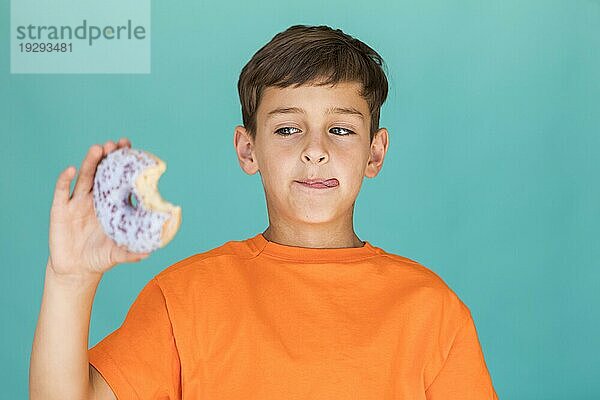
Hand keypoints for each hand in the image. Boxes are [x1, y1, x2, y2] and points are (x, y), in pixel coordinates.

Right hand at [48, 138, 149, 279]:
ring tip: (98, 149)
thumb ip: (131, 252)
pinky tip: (71, 170)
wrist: (76, 270)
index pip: (118, 178)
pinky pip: (62, 192)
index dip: (123, 163)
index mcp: (111, 204)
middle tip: (115, 144)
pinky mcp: (60, 210)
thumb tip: (150, 251)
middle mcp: (94, 198)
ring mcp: (76, 202)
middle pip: (101, 172)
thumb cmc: (100, 257)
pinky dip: (65, 180)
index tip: (130, 147)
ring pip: (84, 177)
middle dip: (107, 156)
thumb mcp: (118, 254)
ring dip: (90, 162)